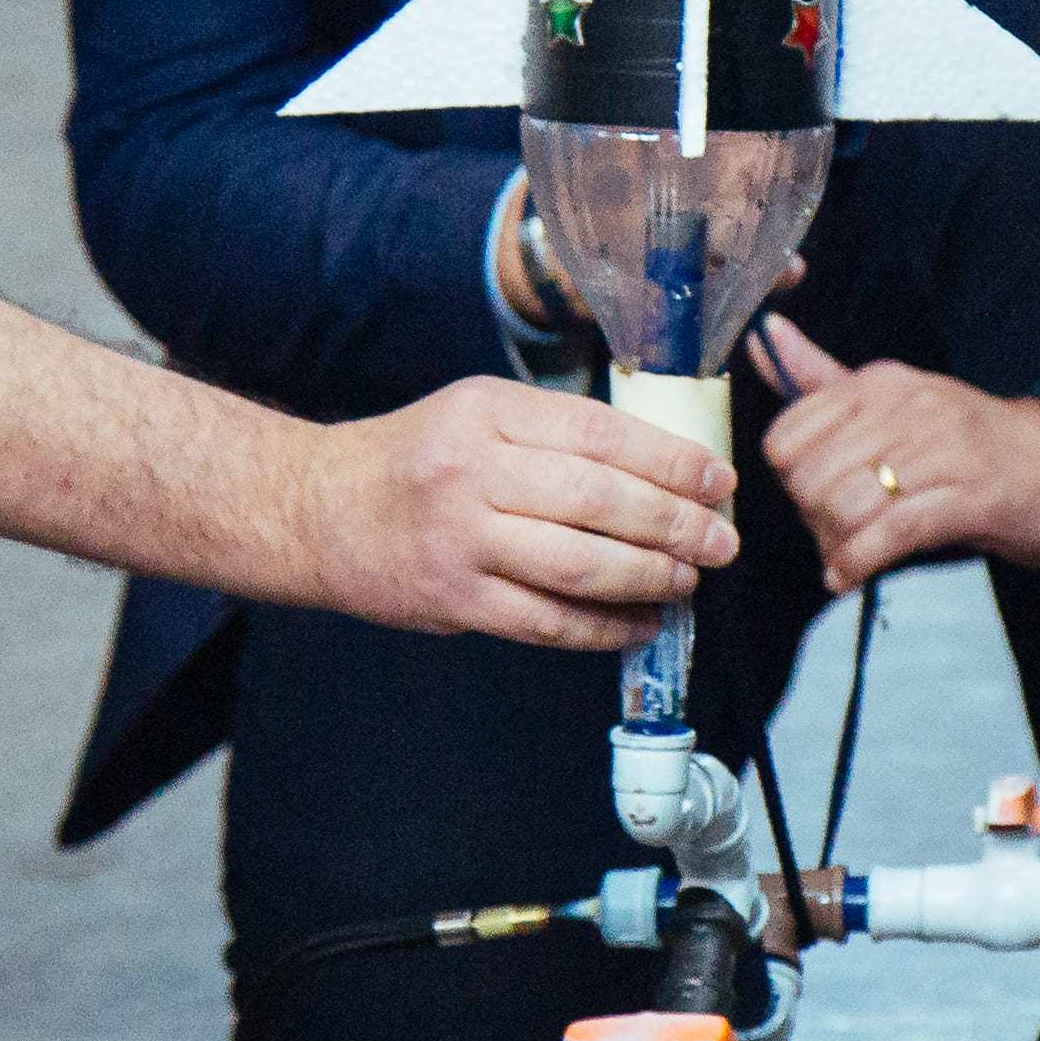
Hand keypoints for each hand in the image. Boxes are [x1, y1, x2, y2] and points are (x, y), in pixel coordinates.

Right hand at [293, 380, 738, 648]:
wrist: (318, 512)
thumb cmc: (413, 459)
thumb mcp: (477, 414)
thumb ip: (555, 433)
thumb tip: (662, 467)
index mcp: (487, 413)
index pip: (599, 434)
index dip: (669, 460)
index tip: (717, 479)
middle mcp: (472, 473)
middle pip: (598, 501)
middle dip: (674, 524)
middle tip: (721, 541)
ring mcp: (461, 542)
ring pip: (579, 566)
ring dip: (649, 577)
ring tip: (689, 579)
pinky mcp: (454, 602)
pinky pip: (547, 622)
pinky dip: (604, 628)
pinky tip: (640, 623)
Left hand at [754, 318, 1039, 589]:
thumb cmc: (978, 443)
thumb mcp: (897, 401)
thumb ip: (823, 379)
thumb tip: (762, 336)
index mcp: (881, 383)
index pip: (787, 436)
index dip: (789, 481)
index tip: (812, 500)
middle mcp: (907, 408)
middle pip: (809, 478)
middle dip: (810, 520)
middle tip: (835, 537)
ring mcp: (943, 450)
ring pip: (846, 504)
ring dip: (835, 546)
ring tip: (849, 557)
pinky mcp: (973, 496)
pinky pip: (892, 532)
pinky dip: (859, 562)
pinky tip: (851, 576)